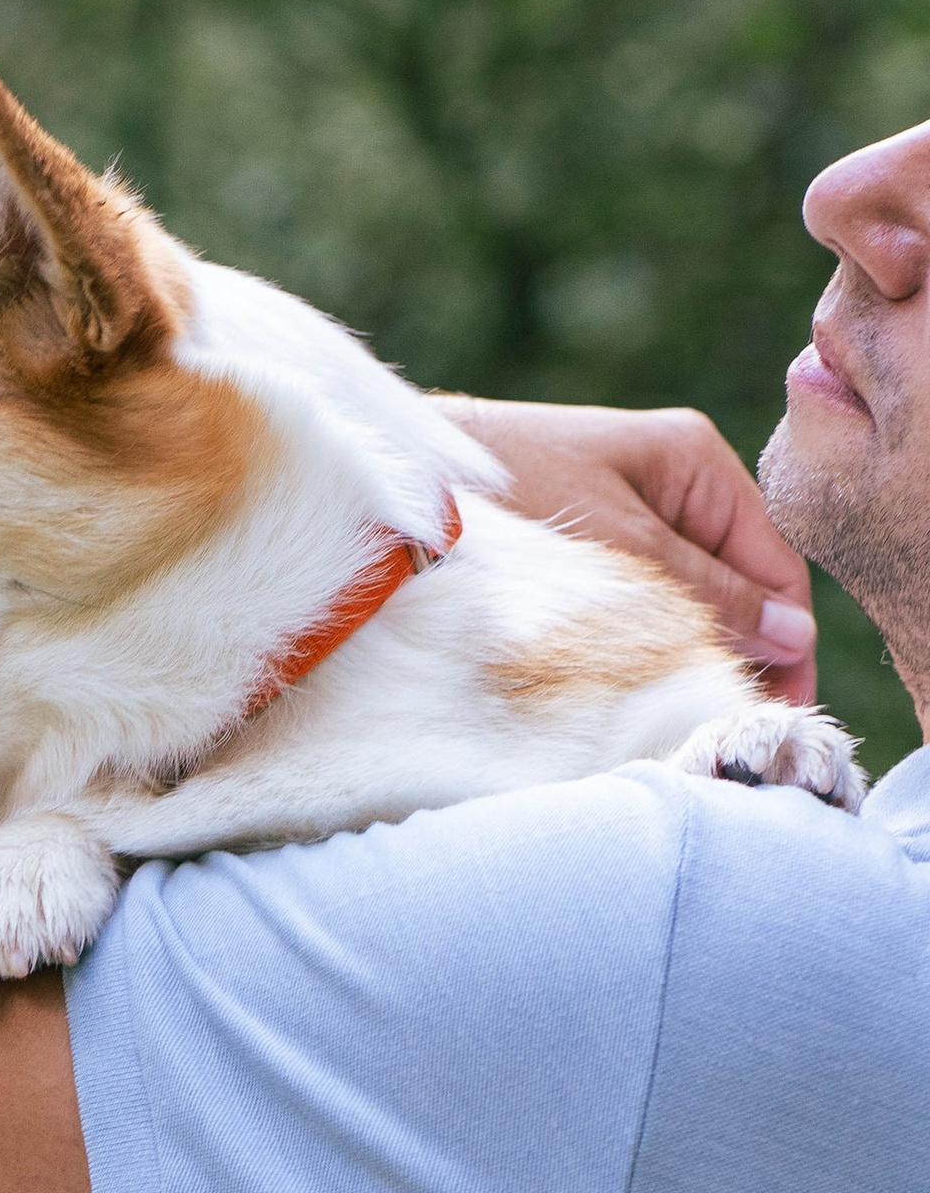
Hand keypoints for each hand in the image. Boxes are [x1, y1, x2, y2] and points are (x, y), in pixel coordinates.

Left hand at [438, 397, 818, 701]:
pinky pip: (641, 598)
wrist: (400, 485)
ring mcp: (632, 510)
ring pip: (688, 599)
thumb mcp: (621, 550)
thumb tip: (792, 637)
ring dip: (688, 653)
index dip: (786, 645)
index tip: (775, 714)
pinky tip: (635, 685)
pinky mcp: (591, 540)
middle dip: (739, 655)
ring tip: (679, 717)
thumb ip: (706, 595)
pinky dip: (646, 639)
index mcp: (697, 463)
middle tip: (723, 728)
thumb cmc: (509, 495)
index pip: (775, 566)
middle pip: (738, 586)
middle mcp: (675, 482)